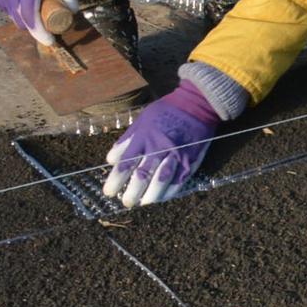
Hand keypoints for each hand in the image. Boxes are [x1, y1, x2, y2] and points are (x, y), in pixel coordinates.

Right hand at [0, 0, 76, 45]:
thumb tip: (73, 8)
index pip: (31, 17)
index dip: (40, 32)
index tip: (51, 41)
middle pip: (22, 22)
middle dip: (36, 27)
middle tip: (49, 22)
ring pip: (14, 17)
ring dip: (26, 17)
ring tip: (38, 7)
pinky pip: (7, 9)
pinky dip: (17, 9)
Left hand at [104, 83, 222, 207]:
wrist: (197, 103)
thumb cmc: (166, 111)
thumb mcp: (142, 120)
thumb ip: (126, 140)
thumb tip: (111, 160)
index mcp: (144, 138)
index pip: (126, 164)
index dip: (116, 180)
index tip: (109, 192)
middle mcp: (159, 147)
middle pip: (143, 175)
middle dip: (133, 192)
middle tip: (127, 202)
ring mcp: (177, 154)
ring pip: (162, 180)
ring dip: (152, 195)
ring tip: (144, 203)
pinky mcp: (191, 159)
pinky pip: (180, 179)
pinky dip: (170, 190)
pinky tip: (163, 197)